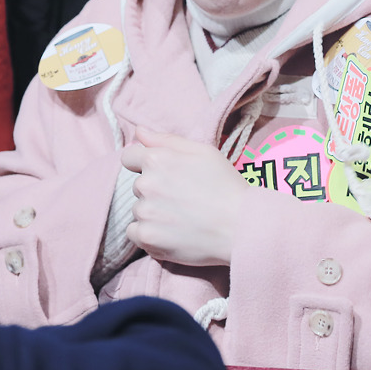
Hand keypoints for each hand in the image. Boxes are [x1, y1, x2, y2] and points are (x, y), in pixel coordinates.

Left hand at [121, 127, 247, 266]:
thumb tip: (139, 132)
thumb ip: (167, 140)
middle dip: (156, 189)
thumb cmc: (226, 186)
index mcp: (158, 159)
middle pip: (139, 185)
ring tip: (184, 217)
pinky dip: (149, 233)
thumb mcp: (204, 152)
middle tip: (185, 198)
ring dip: (154, 213)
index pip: (129, 157)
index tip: (162, 174)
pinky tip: (172, 232)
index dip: (144, 163)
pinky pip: (135, 232)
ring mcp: (145, 212)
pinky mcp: (146, 237)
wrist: (241, 226)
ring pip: (139, 210)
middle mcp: (146, 184)